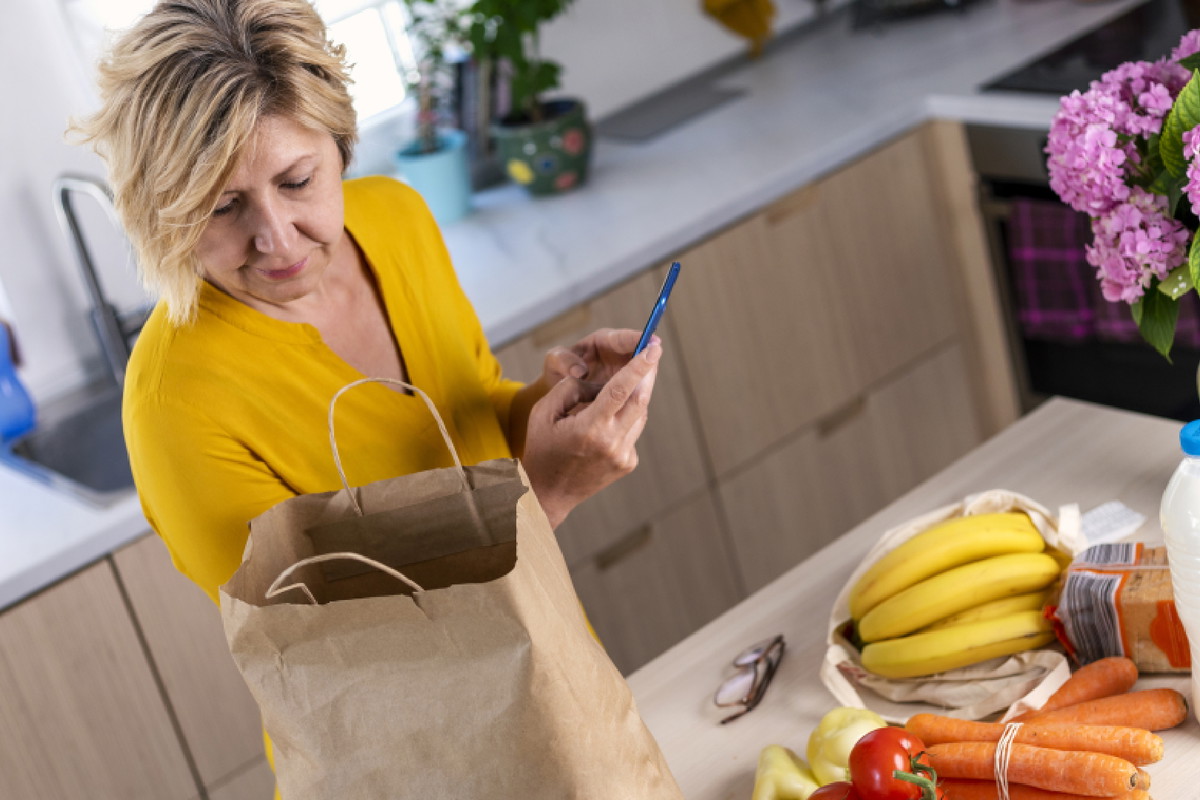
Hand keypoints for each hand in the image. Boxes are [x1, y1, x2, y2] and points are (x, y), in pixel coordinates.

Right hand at [507, 328, 652, 456]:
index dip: (639, 366)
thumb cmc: (542, 449)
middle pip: (640, 399)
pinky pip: (633, 430)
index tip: (653, 348)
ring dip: (635, 395)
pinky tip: (607, 422)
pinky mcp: (628, 463)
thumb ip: (570, 388)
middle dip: (648, 373)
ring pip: (640, 414)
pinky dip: (625, 418)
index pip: (621, 390)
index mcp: (589, 428)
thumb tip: (597, 378)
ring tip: (620, 387)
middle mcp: (611, 443)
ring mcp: (623, 455)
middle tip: (652, 352)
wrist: (548, 494)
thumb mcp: (543, 413)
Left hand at [538, 328, 645, 389]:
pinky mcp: (626, 391)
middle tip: (655, 363)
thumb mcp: (554, 361)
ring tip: (643, 389)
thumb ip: (562, 360)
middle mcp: (618, 356)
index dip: (637, 339)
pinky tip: (634, 408)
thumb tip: (579, 371)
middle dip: (646, 359)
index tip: (651, 341)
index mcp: (603, 342)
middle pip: (638, 355)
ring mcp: (624, 374)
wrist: (557, 393)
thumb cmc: (556, 371)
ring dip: (644, 380)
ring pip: (641, 375)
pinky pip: (635, 393)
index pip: (623, 338)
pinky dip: (636, 398)